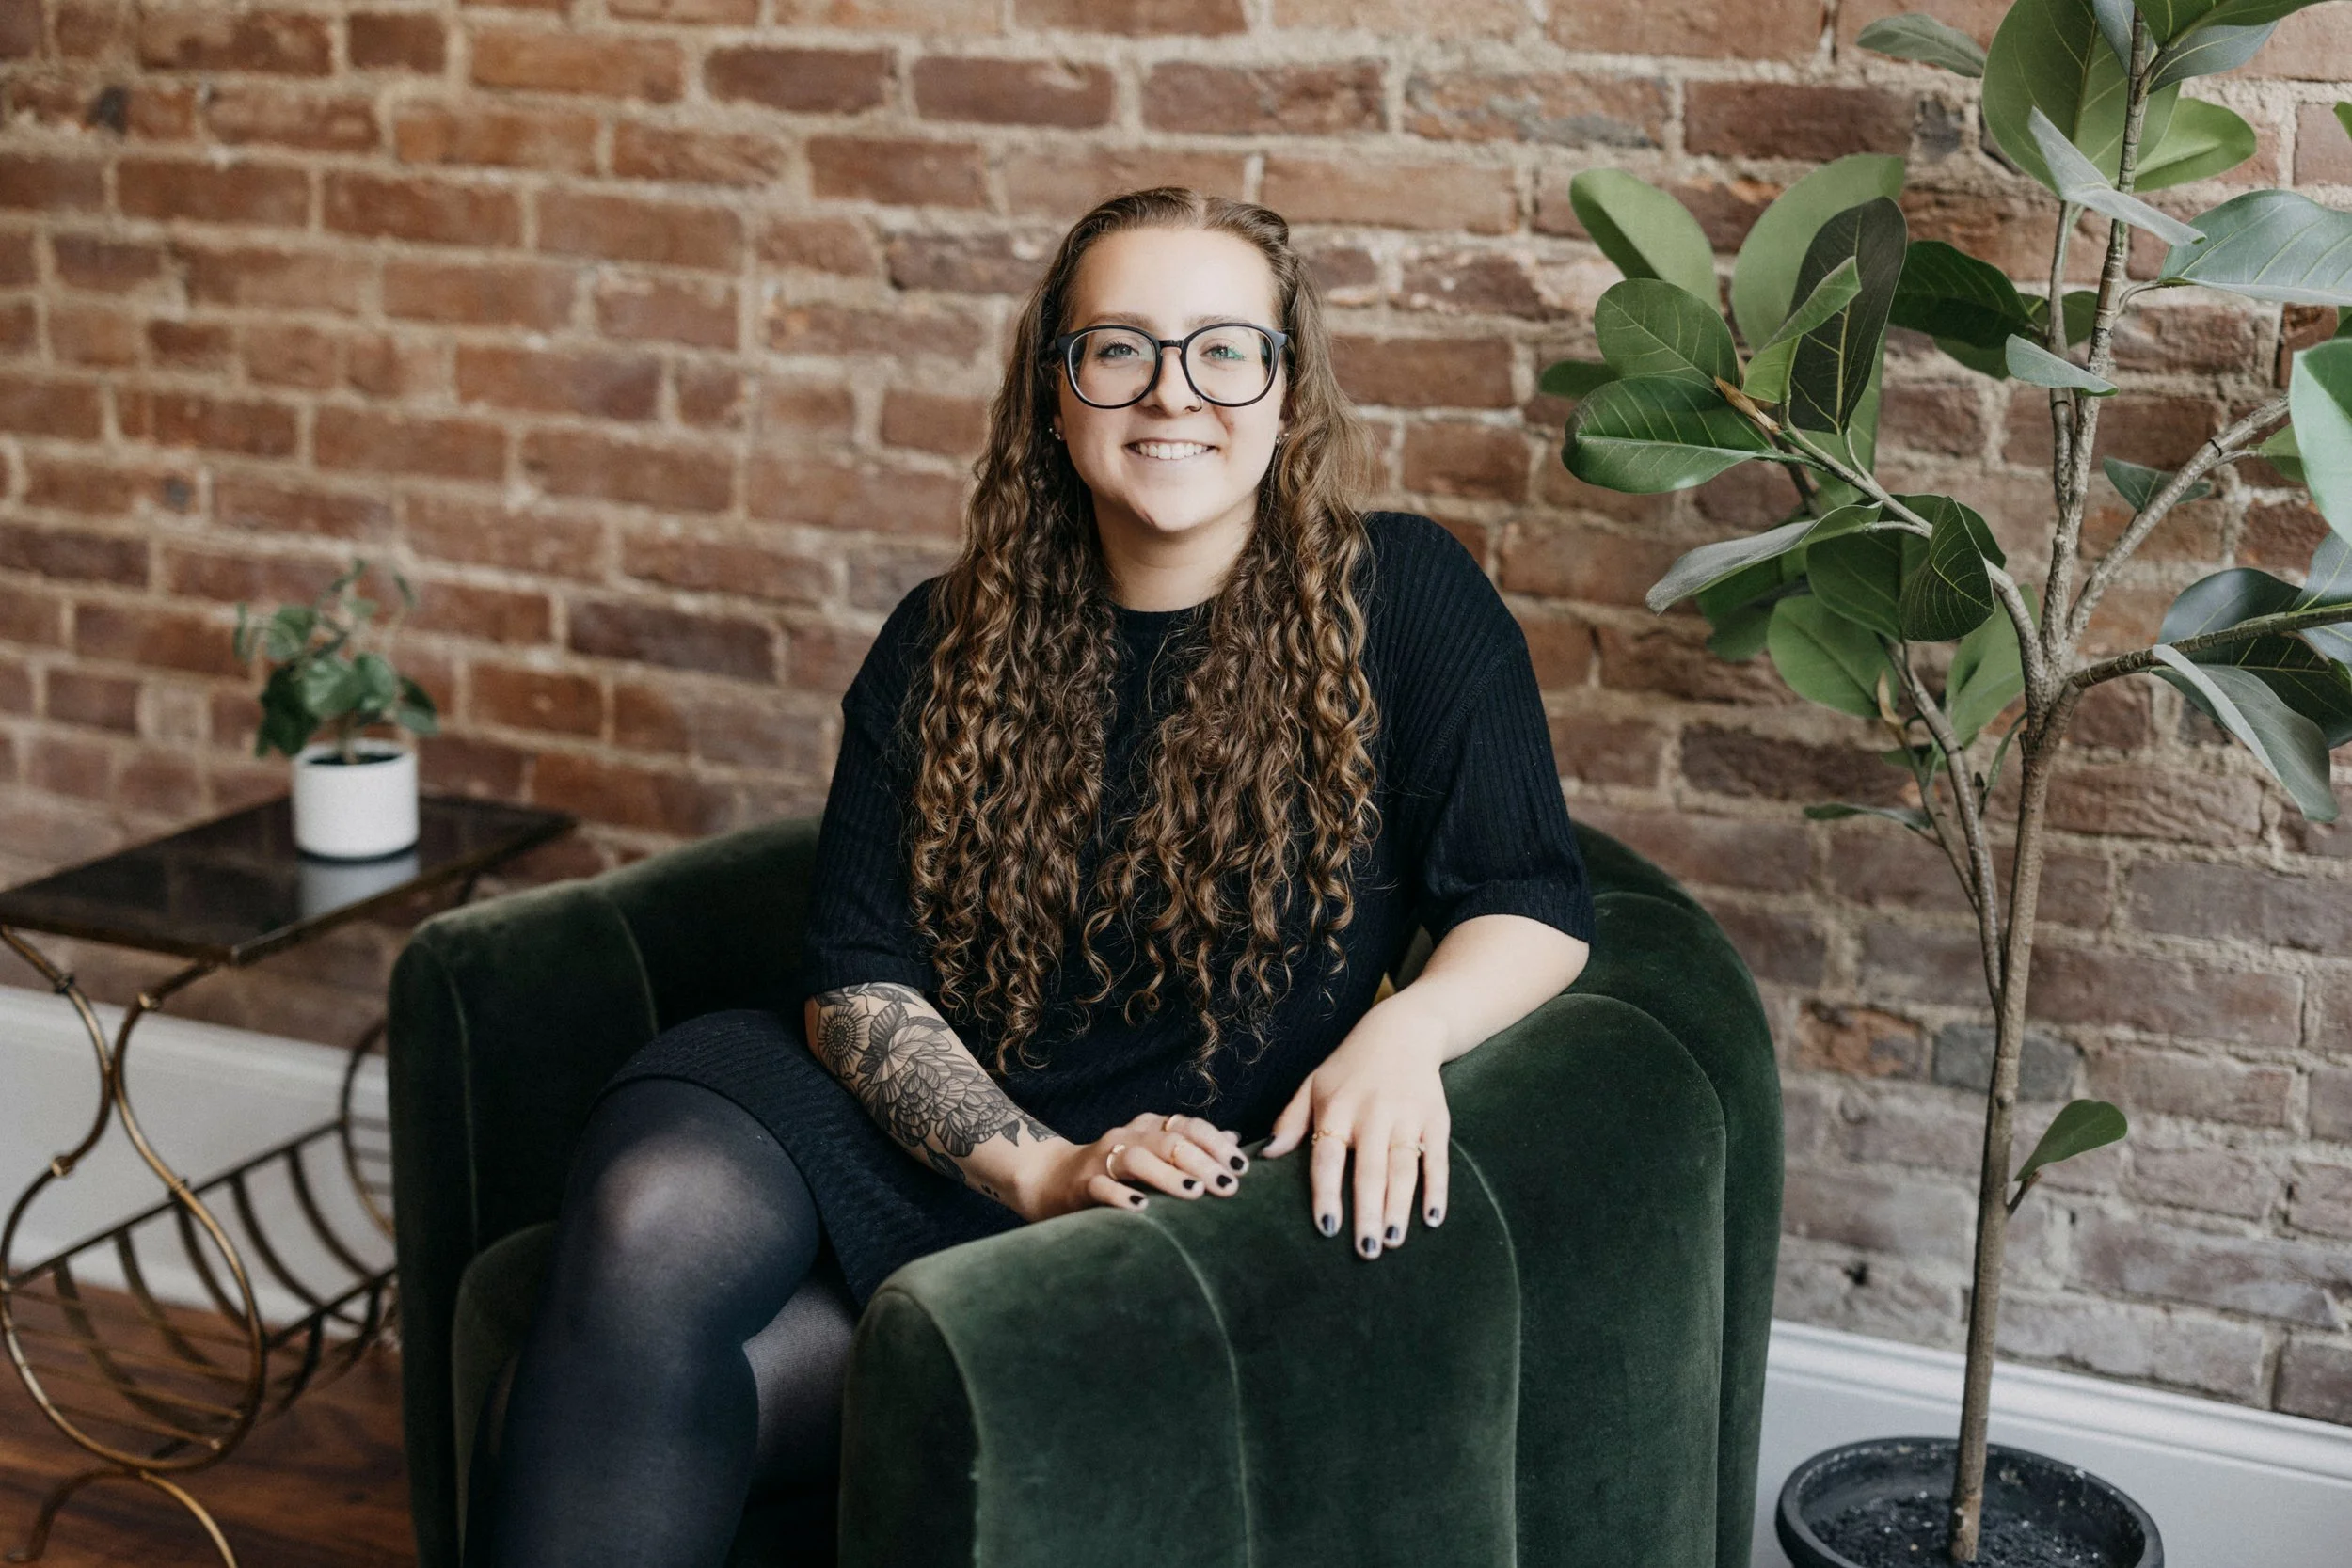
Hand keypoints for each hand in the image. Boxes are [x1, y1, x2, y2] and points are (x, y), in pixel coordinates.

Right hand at [1017, 1111, 1251, 1221]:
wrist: (1052, 1179)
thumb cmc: (1115, 1170)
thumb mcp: (1153, 1154)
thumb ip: (1190, 1146)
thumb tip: (1235, 1139)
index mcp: (1149, 1127)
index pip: (1188, 1126)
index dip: (1216, 1144)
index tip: (1241, 1166)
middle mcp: (1127, 1135)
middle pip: (1167, 1141)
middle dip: (1201, 1162)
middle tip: (1228, 1185)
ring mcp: (1103, 1157)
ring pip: (1137, 1159)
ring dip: (1168, 1175)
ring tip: (1194, 1192)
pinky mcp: (1083, 1183)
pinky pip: (1103, 1187)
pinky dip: (1122, 1196)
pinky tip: (1141, 1209)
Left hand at [1261, 994, 1449, 1259]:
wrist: (1403, 1031)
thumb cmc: (1349, 1067)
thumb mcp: (1313, 1085)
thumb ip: (1290, 1121)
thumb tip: (1268, 1156)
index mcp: (1337, 1108)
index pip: (1328, 1157)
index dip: (1327, 1193)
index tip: (1327, 1228)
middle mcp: (1372, 1113)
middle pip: (1370, 1170)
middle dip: (1368, 1212)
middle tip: (1367, 1251)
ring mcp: (1406, 1116)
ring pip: (1403, 1168)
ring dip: (1400, 1207)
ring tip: (1394, 1241)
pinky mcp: (1435, 1119)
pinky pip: (1437, 1159)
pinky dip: (1437, 1190)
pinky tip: (1433, 1219)